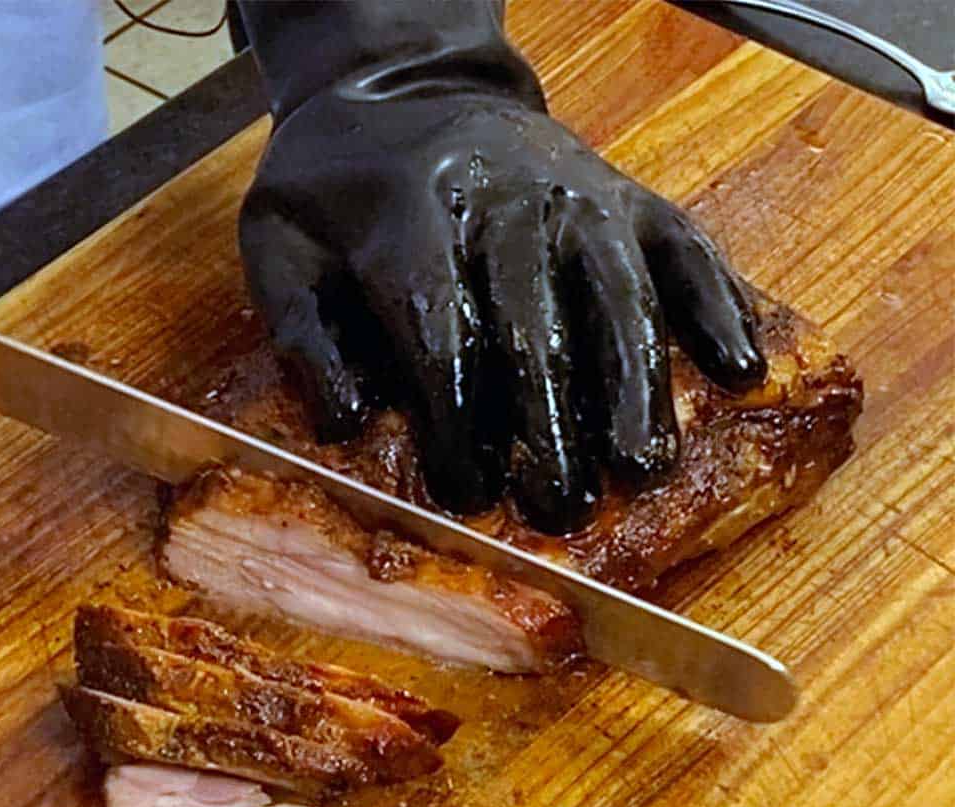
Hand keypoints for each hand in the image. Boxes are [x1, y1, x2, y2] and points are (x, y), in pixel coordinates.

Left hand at [236, 1, 765, 532]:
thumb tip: (349, 424)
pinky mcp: (626, 193)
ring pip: (617, 293)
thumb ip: (303, 334)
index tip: (466, 488)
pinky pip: (682, 247)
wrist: (405, 84)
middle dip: (550, 423)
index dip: (457, 413)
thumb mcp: (280, 248)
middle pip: (536, 321)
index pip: (441, 324)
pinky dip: (716, 304)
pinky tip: (740, 370)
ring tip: (646, 465)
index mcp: (410, 211)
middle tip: (562, 508)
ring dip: (635, 385)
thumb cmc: (338, 188)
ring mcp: (577, 191)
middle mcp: (505, 198)